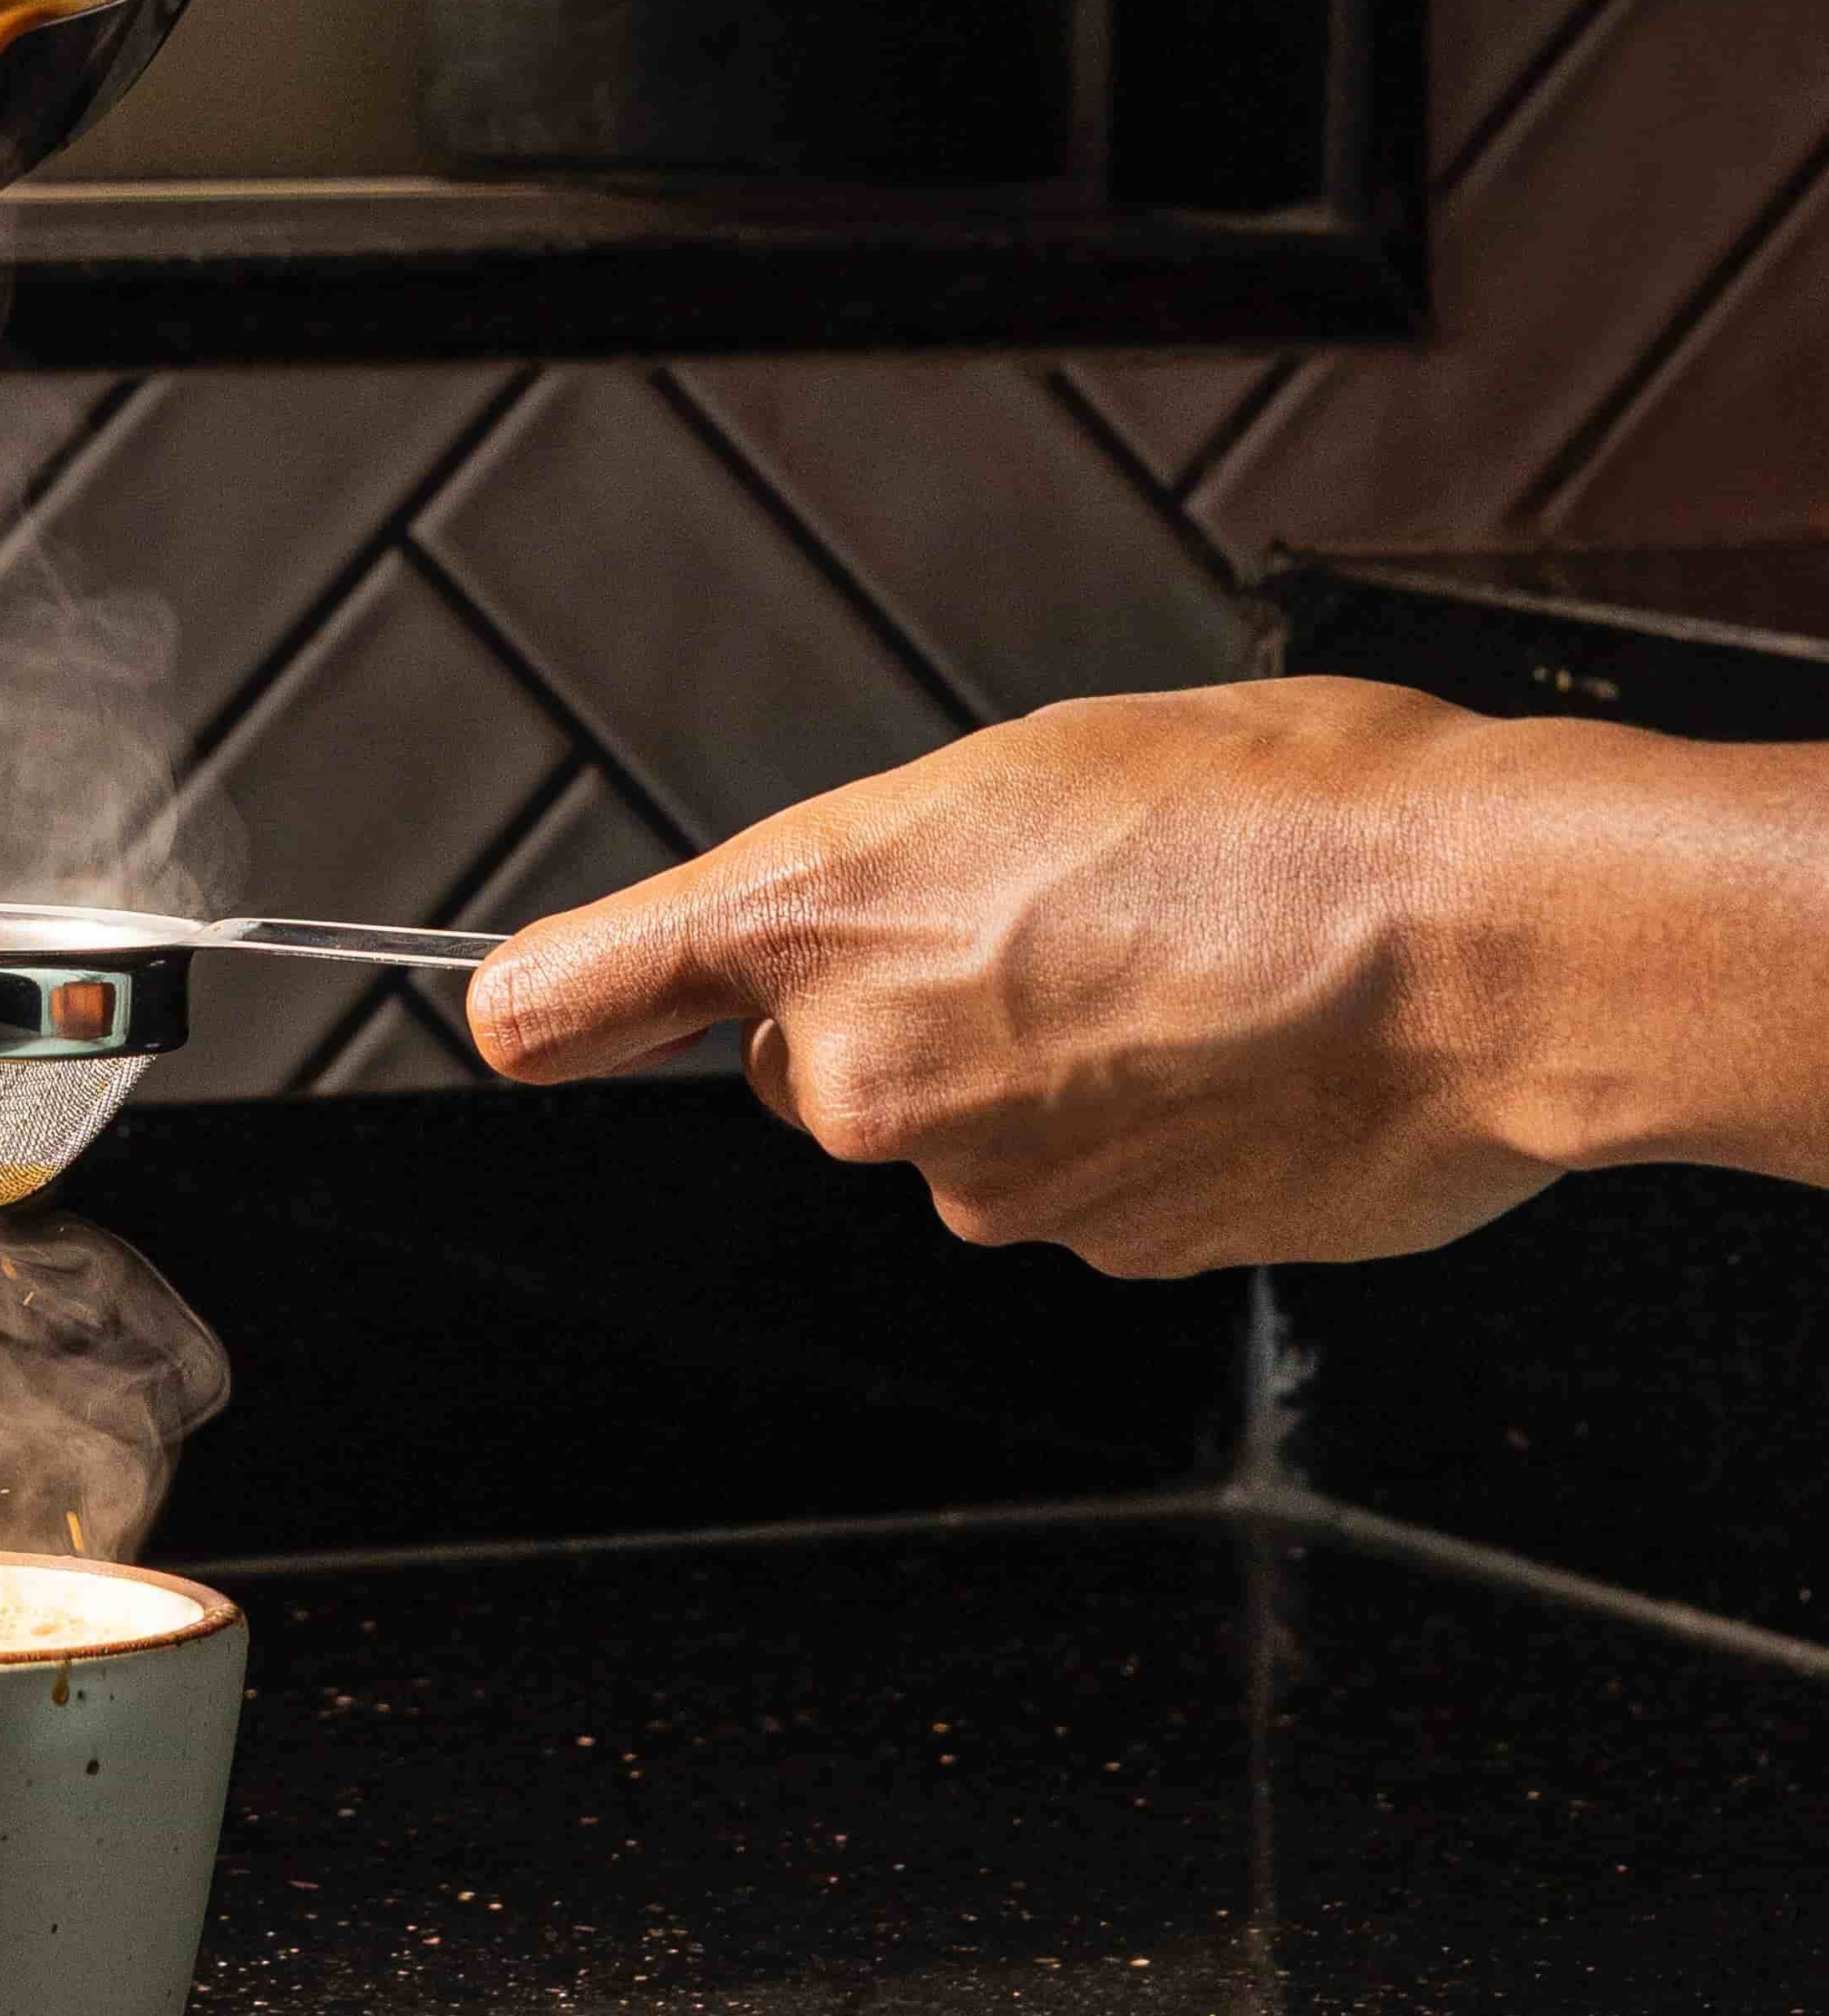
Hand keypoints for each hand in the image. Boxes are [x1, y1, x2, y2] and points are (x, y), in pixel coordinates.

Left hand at [465, 681, 1563, 1276]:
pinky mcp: (1097, 1250)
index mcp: (818, 914)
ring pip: (946, 1130)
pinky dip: (1129, 1132)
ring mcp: (979, 1179)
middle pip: (805, 1063)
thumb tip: (810, 936)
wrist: (1491, 940)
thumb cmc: (1293, 811)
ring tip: (1176, 975)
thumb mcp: (1030, 764)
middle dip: (897, 1009)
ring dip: (1027, 1070)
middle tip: (1053, 923)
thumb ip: (872, 870)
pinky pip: (1070, 1184)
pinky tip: (1230, 1054)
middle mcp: (863, 1070)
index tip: (525, 1020)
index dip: (548, 1012)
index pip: (564, 1001)